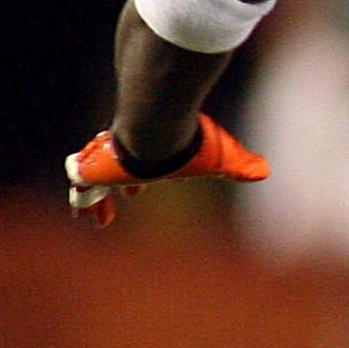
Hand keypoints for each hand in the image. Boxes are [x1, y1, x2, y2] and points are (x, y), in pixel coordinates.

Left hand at [66, 116, 269, 226]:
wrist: (156, 129)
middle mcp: (128, 150)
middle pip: (120, 166)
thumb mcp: (222, 159)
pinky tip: (91, 218)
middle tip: (130, 195)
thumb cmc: (190, 144)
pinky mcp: (93, 168)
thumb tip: (266, 171)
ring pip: (97, 179)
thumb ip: (241, 166)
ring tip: (100, 218)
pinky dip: (87, 203)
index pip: (146, 160)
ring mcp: (108, 158)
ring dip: (99, 199)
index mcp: (154, 148)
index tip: (141, 188)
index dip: (145, 175)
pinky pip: (83, 188)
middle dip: (122, 181)